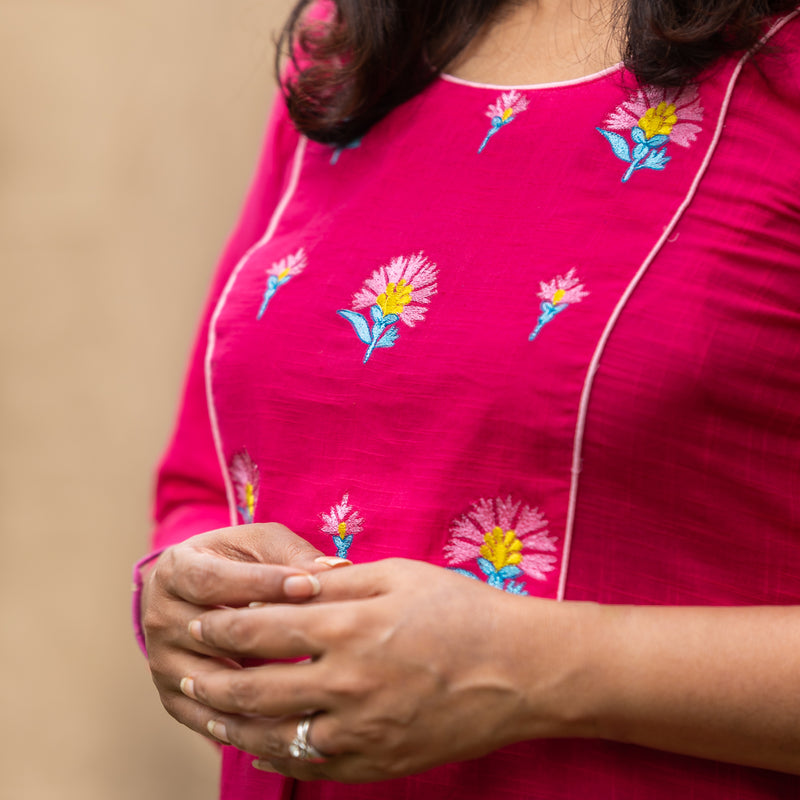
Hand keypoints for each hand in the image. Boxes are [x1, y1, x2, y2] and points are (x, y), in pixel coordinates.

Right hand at [141, 523, 346, 742]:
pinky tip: (285, 717)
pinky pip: (204, 716)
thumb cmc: (238, 561)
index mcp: (175, 569)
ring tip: (309, 682)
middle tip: (319, 633)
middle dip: (264, 633)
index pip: (213, 580)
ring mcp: (162, 660)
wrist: (195, 593)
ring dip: (254, 684)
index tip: (310, 585)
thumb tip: (336, 570)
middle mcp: (159, 616)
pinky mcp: (172, 695)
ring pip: (207, 679)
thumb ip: (293, 555)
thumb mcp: (261, 544)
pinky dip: (241, 722)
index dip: (262, 583)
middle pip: (209, 632)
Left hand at [180, 558, 588, 782]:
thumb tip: (287, 583)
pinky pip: (313, 766)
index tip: (201, 621)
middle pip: (256, 687)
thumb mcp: (400, 575)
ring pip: (275, 735)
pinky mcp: (378, 761)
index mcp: (349, 627)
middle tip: (183, 672)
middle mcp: (346, 683)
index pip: (265, 627)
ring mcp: (362, 730)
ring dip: (231, 724)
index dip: (226, 624)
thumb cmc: (462, 611)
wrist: (520, 671)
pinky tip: (259, 746)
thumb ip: (338, 580)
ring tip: (206, 713)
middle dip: (212, 679)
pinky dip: (277, 755)